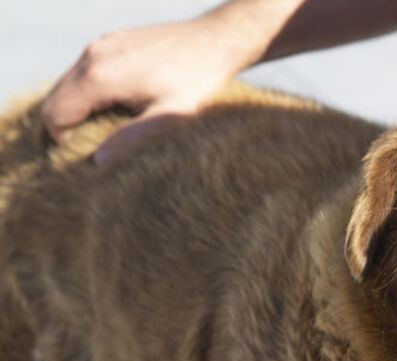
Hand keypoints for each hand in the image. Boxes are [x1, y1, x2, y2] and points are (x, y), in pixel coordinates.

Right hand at [40, 15, 257, 160]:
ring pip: (70, 83)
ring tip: (113, 127)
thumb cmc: (199, 79)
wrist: (217, 39)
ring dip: (82, 108)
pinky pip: (87, 70)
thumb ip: (134, 137)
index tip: (89, 156)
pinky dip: (93, 91)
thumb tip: (100, 160)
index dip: (64, 141)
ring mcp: (102, 43)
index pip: (54, 114)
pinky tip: (123, 104)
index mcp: (100, 75)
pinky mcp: (113, 40)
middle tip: (99, 146)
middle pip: (57, 98)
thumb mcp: (172, 115)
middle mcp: (93, 55)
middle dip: (69, 126)